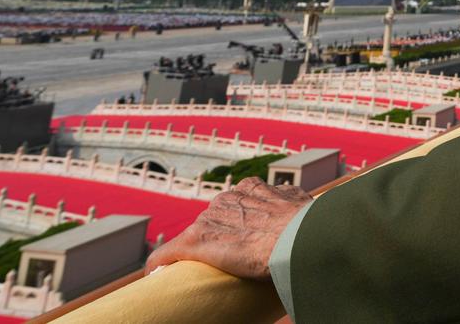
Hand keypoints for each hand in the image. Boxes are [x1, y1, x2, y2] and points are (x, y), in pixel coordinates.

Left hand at [145, 178, 310, 279]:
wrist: (296, 238)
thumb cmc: (304, 223)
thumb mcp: (299, 200)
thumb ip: (289, 197)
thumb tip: (293, 200)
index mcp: (250, 188)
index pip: (234, 202)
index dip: (237, 220)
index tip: (241, 235)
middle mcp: (227, 198)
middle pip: (213, 218)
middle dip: (219, 235)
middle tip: (233, 256)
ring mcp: (210, 219)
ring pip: (195, 235)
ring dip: (198, 250)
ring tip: (202, 270)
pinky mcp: (195, 242)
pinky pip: (169, 252)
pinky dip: (161, 263)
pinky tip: (155, 272)